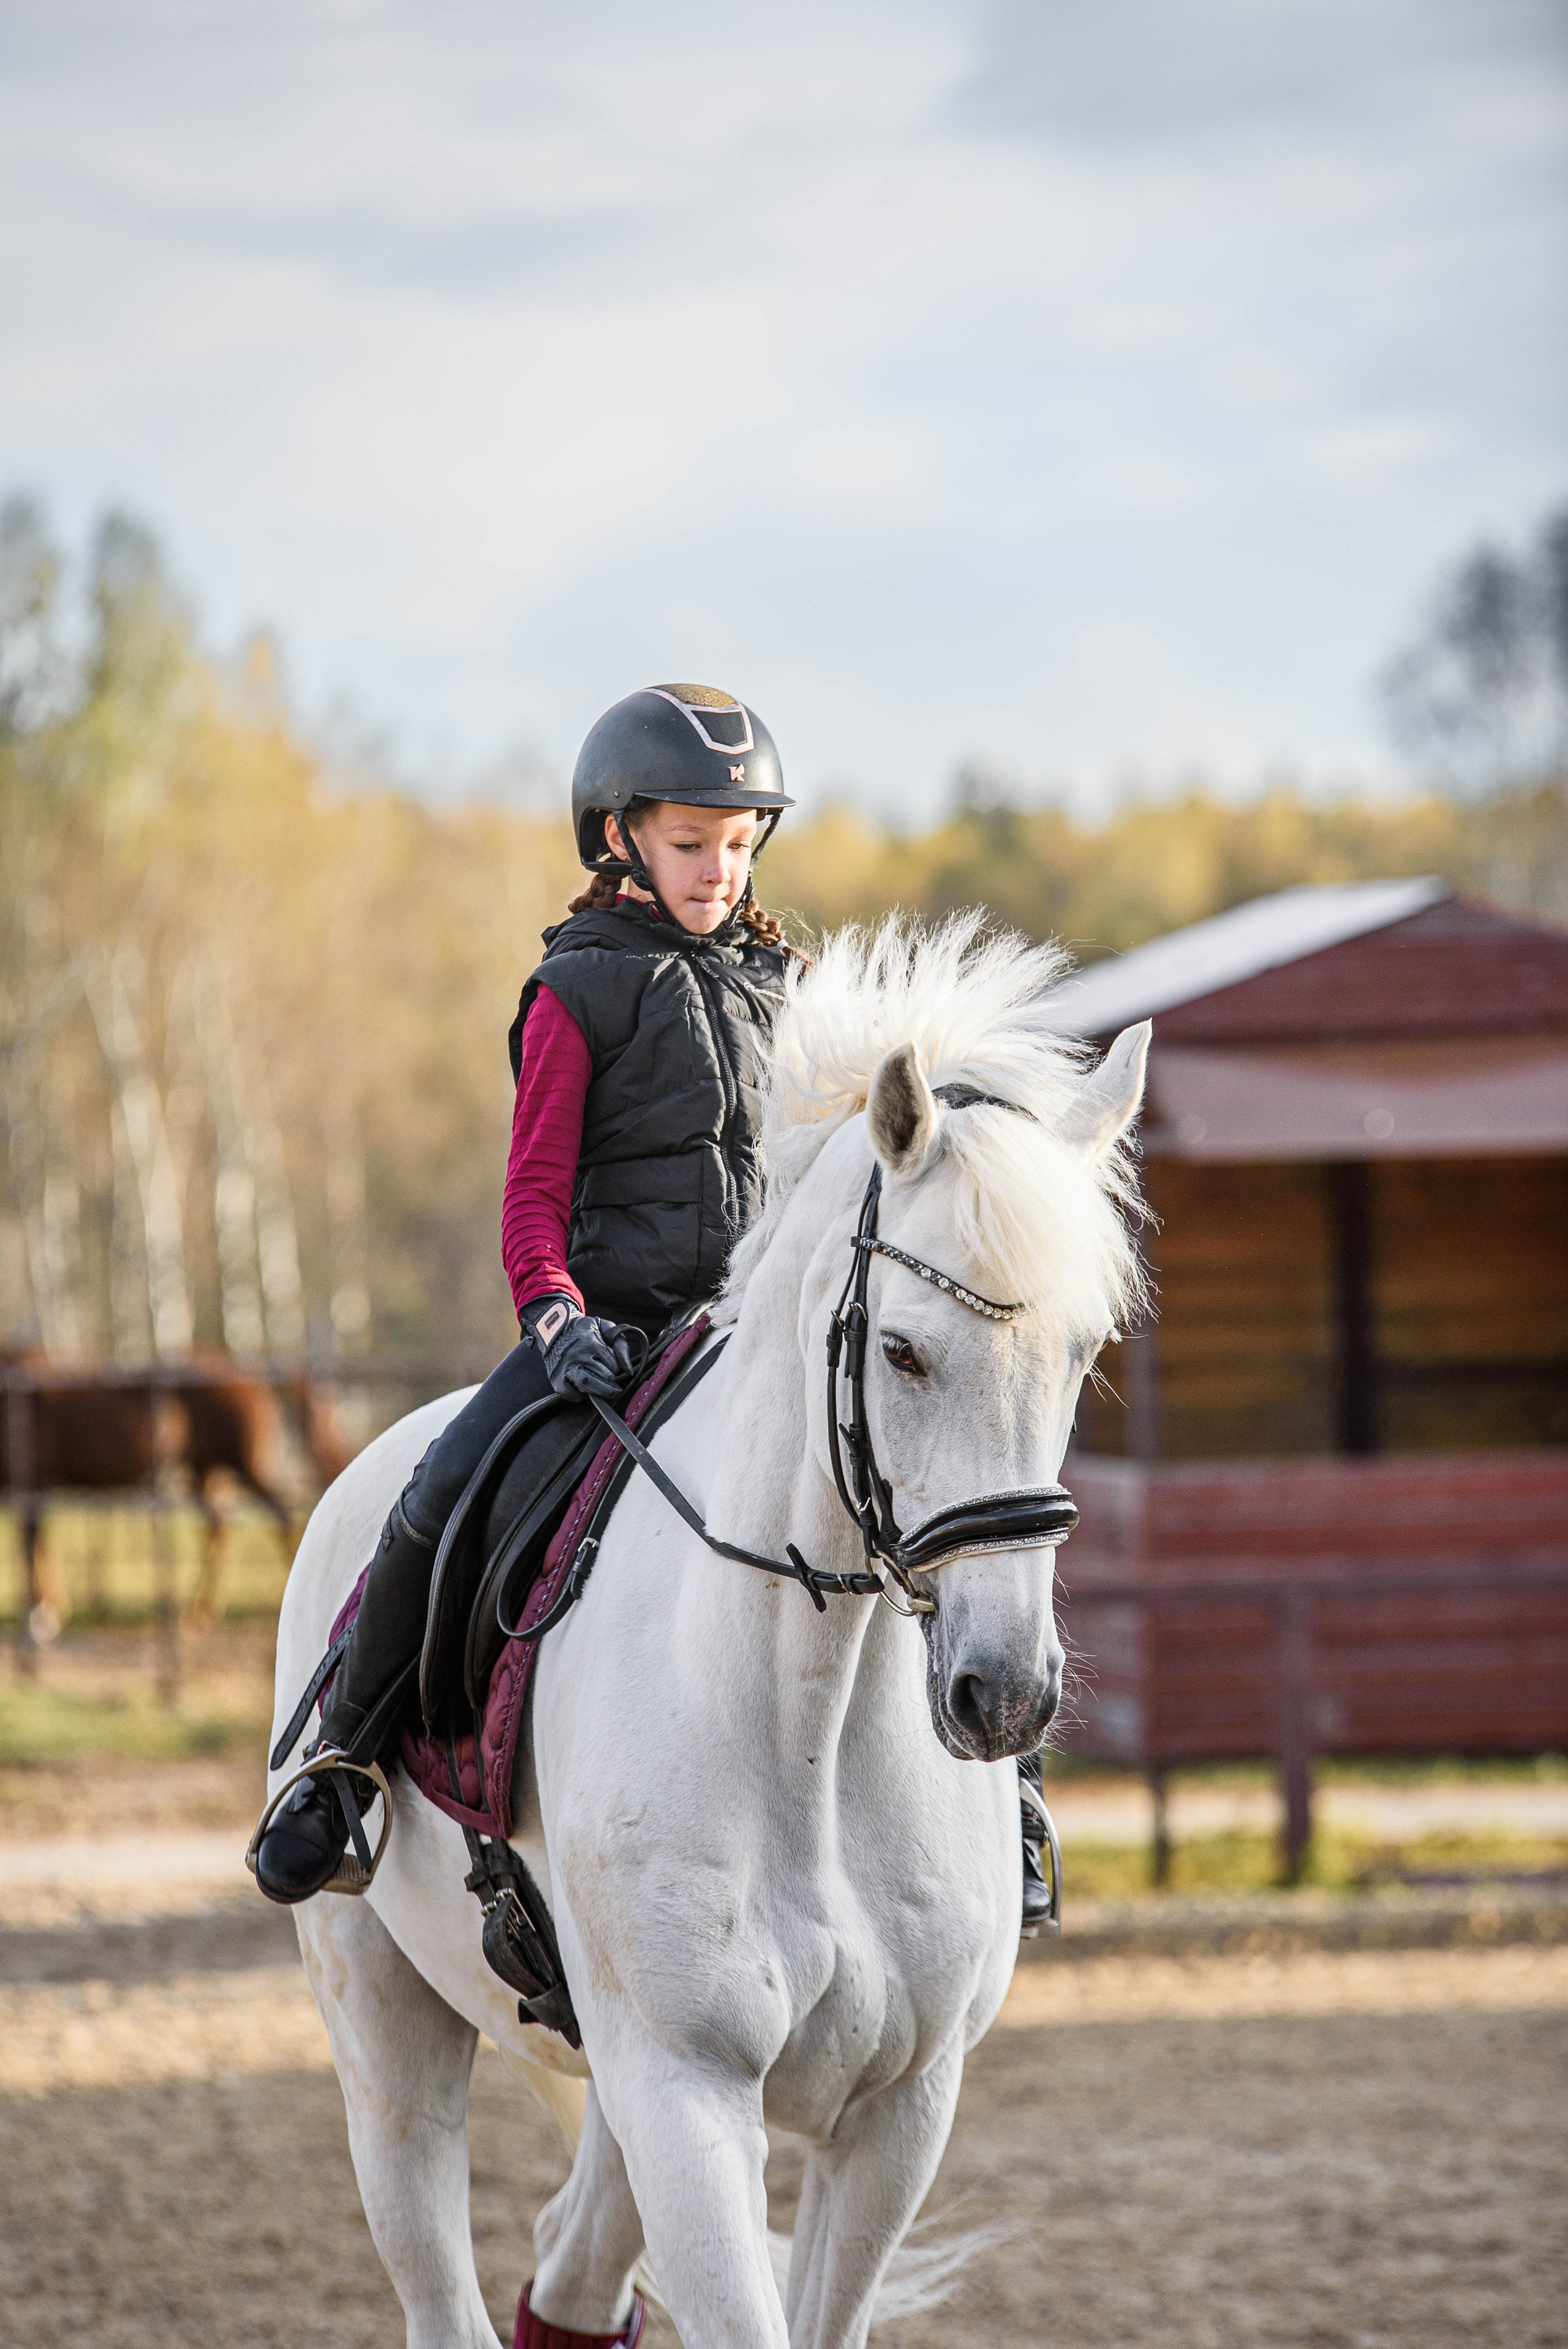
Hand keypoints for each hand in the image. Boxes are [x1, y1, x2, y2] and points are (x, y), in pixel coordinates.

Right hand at [521, 1294, 639, 1398]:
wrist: (553, 1329)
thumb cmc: (583, 1330)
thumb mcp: (604, 1327)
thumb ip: (620, 1345)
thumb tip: (629, 1370)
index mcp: (591, 1343)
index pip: (614, 1366)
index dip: (616, 1368)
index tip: (612, 1366)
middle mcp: (578, 1356)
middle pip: (604, 1378)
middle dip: (612, 1383)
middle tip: (613, 1384)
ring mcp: (566, 1368)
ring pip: (589, 1387)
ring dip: (601, 1391)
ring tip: (605, 1390)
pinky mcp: (557, 1379)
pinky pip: (572, 1395)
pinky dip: (581, 1396)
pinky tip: (585, 1390)